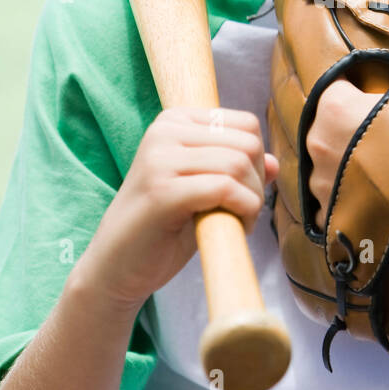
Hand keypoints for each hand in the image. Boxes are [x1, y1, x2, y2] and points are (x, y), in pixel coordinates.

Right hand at [84, 107, 279, 311]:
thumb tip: (274, 161)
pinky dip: (243, 211)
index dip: (257, 161)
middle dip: (257, 182)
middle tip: (243, 212)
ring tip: (236, 222)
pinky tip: (232, 228)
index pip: (246, 124)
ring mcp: (159, 159)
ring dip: (252, 200)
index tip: (242, 191)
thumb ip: (236, 171)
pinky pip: (225, 188)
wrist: (115, 268)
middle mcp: (164, 131)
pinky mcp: (162, 191)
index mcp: (174, 121)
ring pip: (239, 165)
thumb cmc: (161, 228)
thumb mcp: (203, 190)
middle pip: (247, 143)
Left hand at [305, 77, 388, 245]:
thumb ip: (382, 91)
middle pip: (324, 130)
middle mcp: (318, 146)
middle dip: (345, 130)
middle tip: (377, 137)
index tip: (367, 97)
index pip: (332, 89)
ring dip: (343, 167)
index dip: (352, 92)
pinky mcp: (332, 218)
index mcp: (334, 109)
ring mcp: (321, 186)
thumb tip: (374, 95)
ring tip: (378, 171)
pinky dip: (345, 200)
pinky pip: (329, 203)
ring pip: (325, 168)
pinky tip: (370, 196)